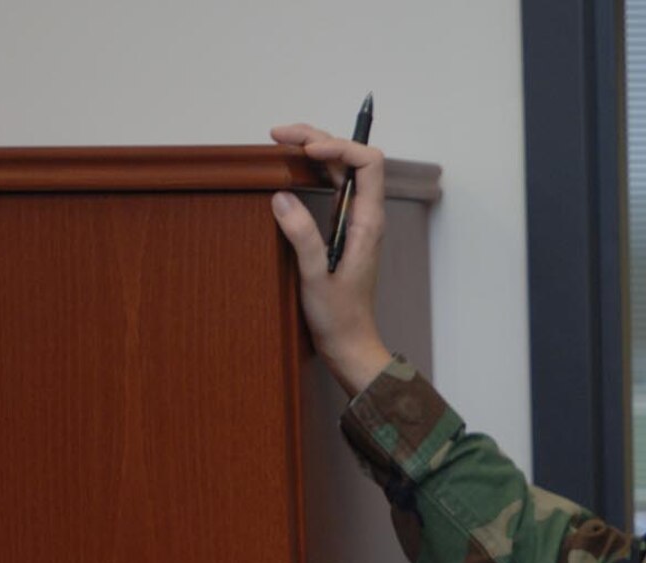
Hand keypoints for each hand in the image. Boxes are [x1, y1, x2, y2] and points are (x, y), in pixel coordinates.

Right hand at [267, 122, 392, 395]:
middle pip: (351, 160)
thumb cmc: (339, 318)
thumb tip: (282, 197)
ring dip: (314, 150)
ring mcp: (354, 222)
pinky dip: (312, 171)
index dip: (339, 148)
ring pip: (341, 171)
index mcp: (368, 223)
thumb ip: (302, 237)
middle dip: (319, 139)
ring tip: (279, 142)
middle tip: (277, 134)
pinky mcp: (342, 230)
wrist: (350, 345)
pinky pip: (332, 189)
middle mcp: (365, 216)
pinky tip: (290, 169)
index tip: (306, 152)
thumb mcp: (316, 278)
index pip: (368, 164)